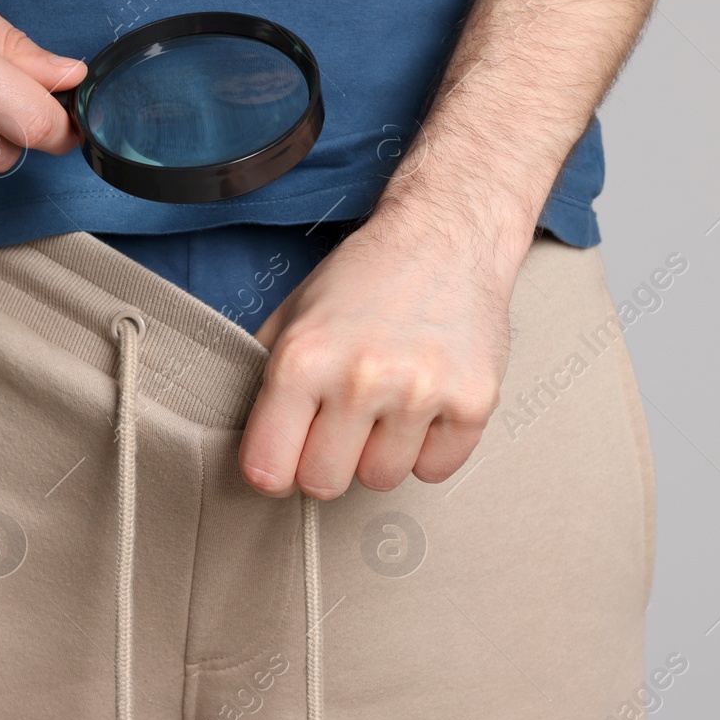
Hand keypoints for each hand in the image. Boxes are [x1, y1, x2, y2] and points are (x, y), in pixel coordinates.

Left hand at [239, 200, 524, 498]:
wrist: (444, 236)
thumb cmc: (364, 279)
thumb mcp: (291, 316)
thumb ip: (262, 379)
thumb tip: (246, 443)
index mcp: (304, 358)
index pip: (267, 469)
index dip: (272, 466)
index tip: (283, 455)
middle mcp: (361, 378)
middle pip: (324, 483)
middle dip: (326, 461)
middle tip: (338, 424)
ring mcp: (421, 393)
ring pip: (381, 480)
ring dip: (379, 452)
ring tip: (385, 403)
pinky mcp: (473, 402)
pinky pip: (435, 470)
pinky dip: (427, 448)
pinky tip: (422, 405)